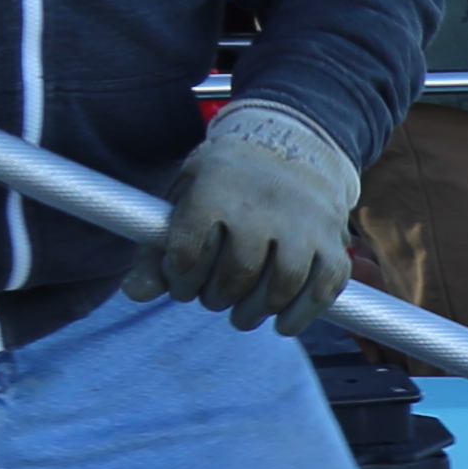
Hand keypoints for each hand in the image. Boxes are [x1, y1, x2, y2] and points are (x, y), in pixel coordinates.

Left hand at [131, 101, 356, 331]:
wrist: (295, 145)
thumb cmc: (228, 180)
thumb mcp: (187, 196)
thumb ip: (158, 247)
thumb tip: (134, 293)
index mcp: (216, 188)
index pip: (190, 252)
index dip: (180, 279)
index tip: (182, 283)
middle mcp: (264, 205)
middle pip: (237, 273)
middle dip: (218, 297)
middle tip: (214, 299)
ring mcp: (304, 223)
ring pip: (281, 284)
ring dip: (257, 310)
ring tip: (243, 315)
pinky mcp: (333, 240)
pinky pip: (324, 287)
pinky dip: (302, 313)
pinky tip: (282, 323)